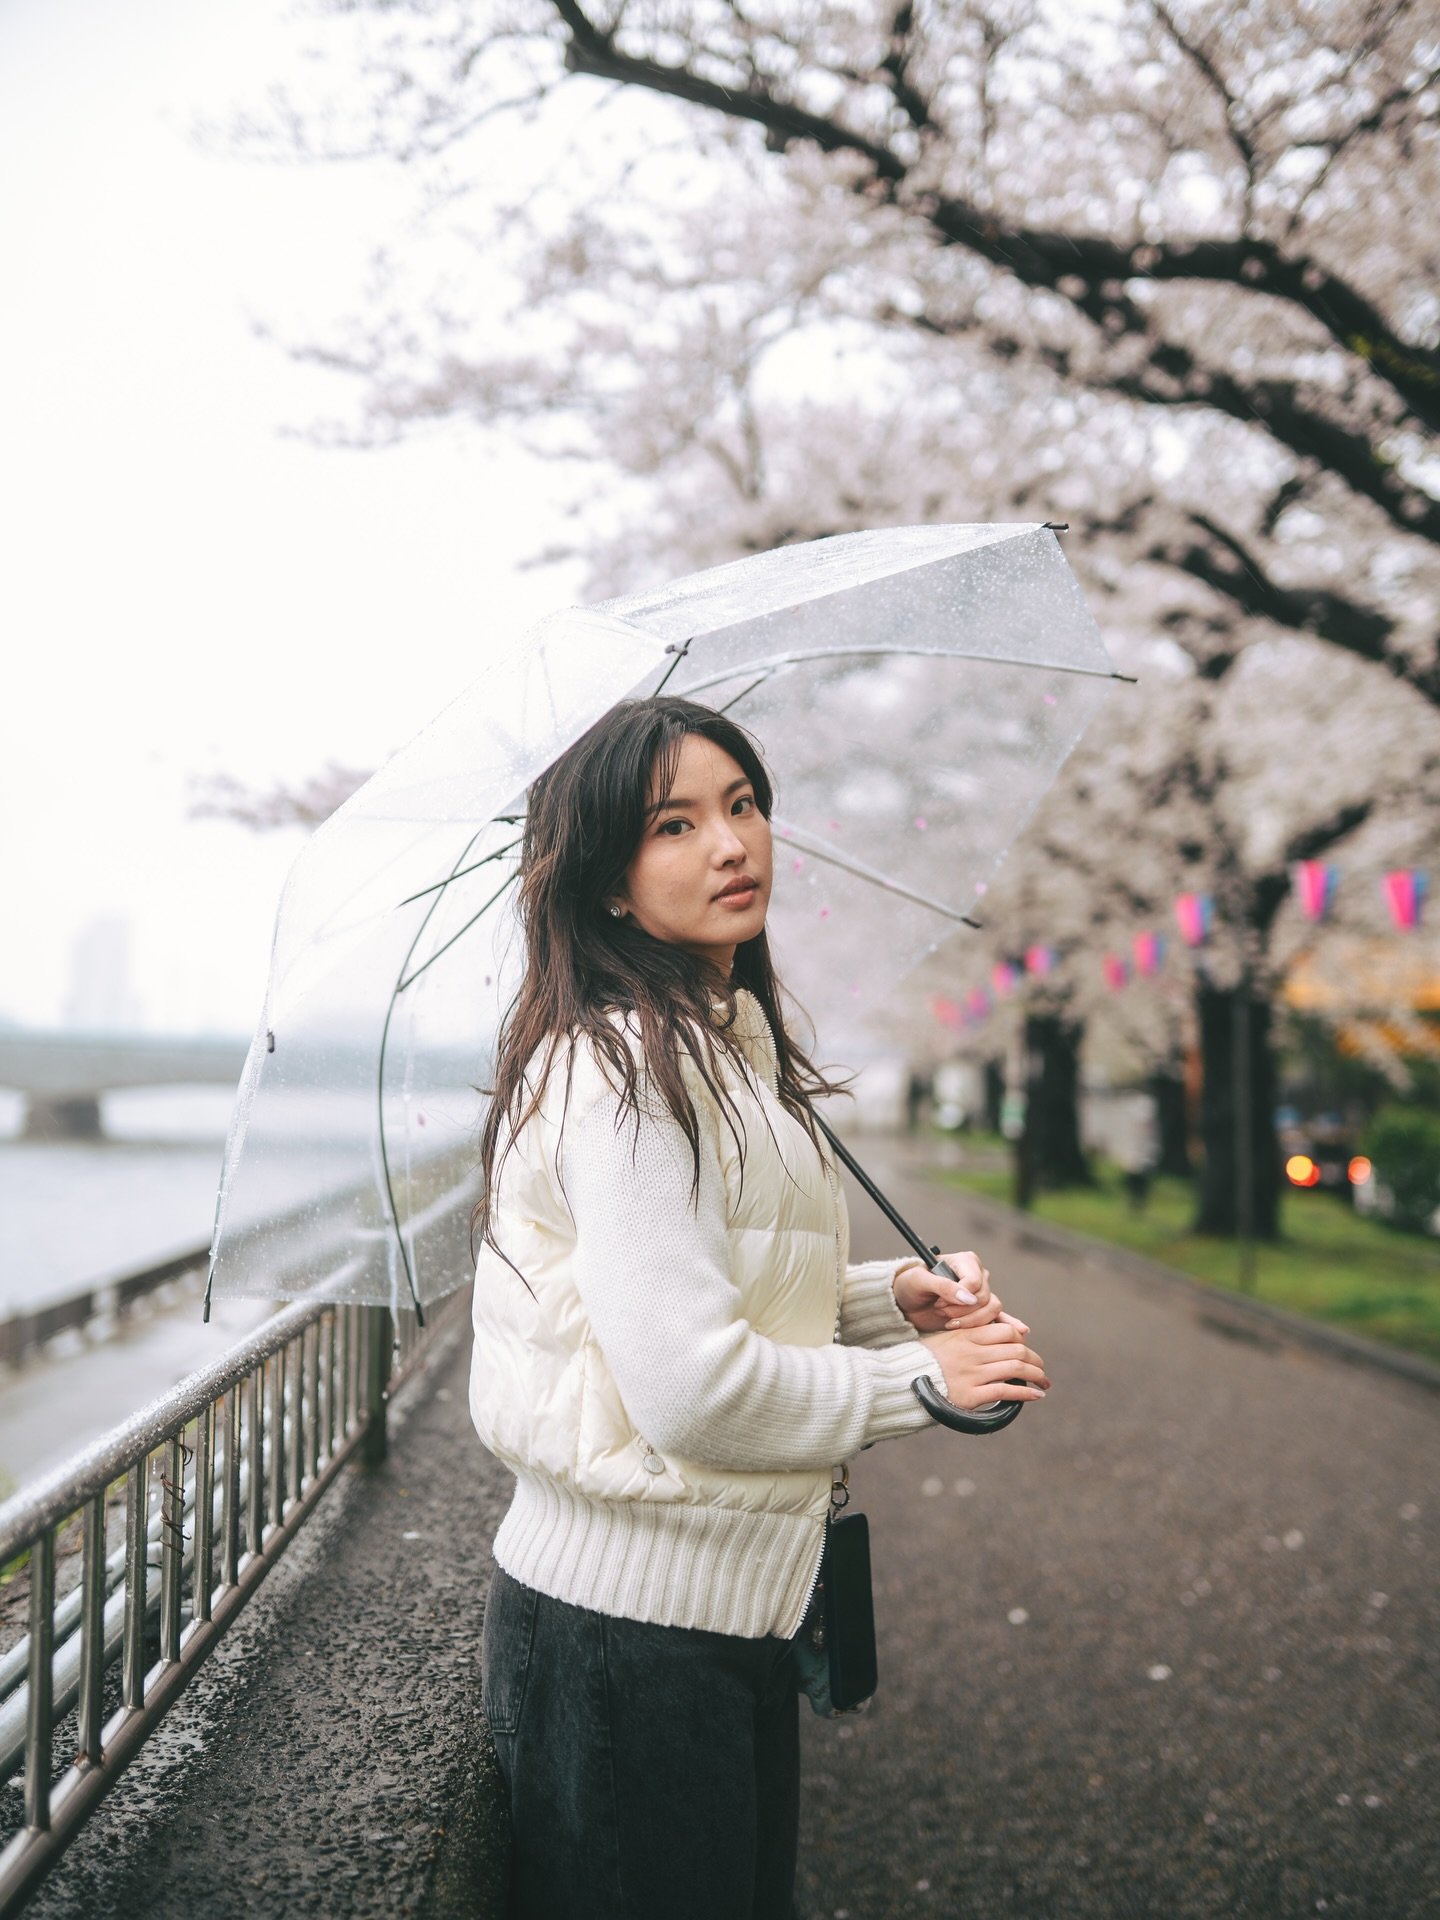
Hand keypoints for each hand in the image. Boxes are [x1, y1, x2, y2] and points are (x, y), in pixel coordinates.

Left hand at [893, 1250, 1027, 1335]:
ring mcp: (980, 1295)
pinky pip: (1000, 1318)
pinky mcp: (980, 1312)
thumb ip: (943, 1286)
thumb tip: (969, 1297)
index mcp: (965, 1262)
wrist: (906, 1304)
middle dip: (962, 1310)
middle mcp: (977, 1276)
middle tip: (940, 1312)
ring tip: (950, 1322)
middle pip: (985, 1297)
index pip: (975, 1281)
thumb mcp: (919, 1281)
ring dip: (971, 1320)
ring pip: (992, 1309)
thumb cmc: (910, 1286)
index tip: (938, 1301)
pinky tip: (1020, 1331)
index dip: (958, 1296)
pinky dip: (1008, 1324)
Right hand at [919, 1322, 1050, 1410]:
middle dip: (1035, 1361)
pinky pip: (1005, 1391)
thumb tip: (998, 1336)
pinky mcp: (971, 1395)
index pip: (1006, 1332)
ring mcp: (972, 1373)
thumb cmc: (926, 1359)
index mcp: (967, 1335)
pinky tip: (1035, 1395)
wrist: (903, 1381)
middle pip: (1016, 1350)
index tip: (1027, 1350)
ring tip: (1044, 1382)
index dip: (1022, 1341)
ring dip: (1036, 1376)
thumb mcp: (946, 1338)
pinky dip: (1025, 1393)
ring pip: (1016, 1369)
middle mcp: (972, 1352)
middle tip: (1042, 1369)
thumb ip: (970, 1334)